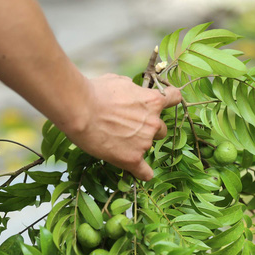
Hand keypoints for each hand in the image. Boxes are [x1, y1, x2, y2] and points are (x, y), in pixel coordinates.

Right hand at [64, 74, 181, 180]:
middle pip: (161, 129)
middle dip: (149, 129)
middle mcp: (153, 123)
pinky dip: (142, 172)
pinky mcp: (132, 159)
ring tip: (117, 142)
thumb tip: (132, 89)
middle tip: (128, 128)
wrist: (80, 110)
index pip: (174, 97)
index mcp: (152, 100)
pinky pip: (145, 172)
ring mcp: (144, 142)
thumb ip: (132, 88)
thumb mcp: (118, 81)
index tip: (162, 104)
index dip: (168, 100)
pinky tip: (136, 170)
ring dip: (139, 145)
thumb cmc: (95, 92)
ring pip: (150, 147)